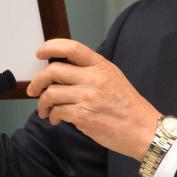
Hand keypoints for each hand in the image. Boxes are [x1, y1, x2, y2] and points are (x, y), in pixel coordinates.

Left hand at [28, 38, 160, 161]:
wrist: (142, 129)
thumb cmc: (127, 105)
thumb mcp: (113, 77)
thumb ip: (90, 70)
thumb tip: (62, 70)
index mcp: (101, 66)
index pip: (71, 48)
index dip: (51, 47)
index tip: (40, 53)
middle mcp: (94, 78)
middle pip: (53, 71)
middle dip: (37, 81)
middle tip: (33, 89)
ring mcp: (88, 97)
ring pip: (51, 93)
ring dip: (42, 103)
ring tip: (45, 109)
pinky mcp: (84, 116)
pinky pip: (58, 111)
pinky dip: (53, 116)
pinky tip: (56, 119)